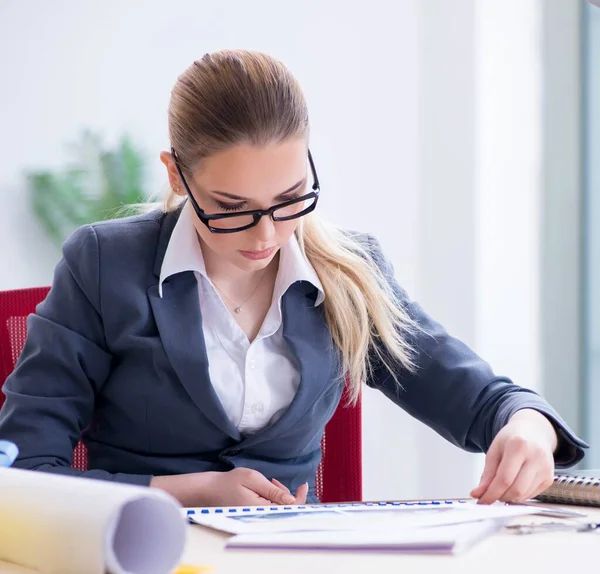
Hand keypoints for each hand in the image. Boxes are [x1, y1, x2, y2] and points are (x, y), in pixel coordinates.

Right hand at [151, 467, 307, 506]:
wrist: (211, 490)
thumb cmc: (229, 482)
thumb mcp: (252, 479)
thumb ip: (272, 490)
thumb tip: (291, 500)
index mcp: (262, 509)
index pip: (289, 509)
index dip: (299, 498)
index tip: (303, 484)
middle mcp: (261, 516)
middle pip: (286, 509)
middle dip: (288, 494)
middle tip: (278, 480)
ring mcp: (258, 516)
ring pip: (279, 508)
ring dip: (280, 495)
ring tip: (271, 482)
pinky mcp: (255, 514)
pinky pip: (271, 508)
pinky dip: (273, 498)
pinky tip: (268, 488)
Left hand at [470, 409, 556, 504]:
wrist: (534, 431)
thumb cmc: (512, 439)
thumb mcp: (494, 450)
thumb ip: (487, 474)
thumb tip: (478, 494)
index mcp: (519, 446)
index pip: (504, 478)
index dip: (491, 493)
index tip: (481, 500)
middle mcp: (536, 457)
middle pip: (516, 489)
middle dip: (499, 497)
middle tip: (489, 496)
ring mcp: (546, 469)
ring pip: (524, 495)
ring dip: (508, 497)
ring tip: (500, 489)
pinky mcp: (550, 478)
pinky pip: (531, 494)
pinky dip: (518, 495)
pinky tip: (512, 486)